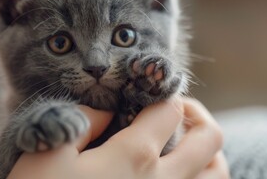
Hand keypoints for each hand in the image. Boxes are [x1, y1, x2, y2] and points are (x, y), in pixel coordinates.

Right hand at [8, 97, 228, 178]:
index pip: (170, 110)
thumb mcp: (49, 153)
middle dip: (197, 116)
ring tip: (186, 147)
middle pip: (209, 138)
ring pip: (218, 174)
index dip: (161, 96)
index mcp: (135, 156)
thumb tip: (107, 111)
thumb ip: (84, 120)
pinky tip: (179, 175)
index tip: (145, 98)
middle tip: (176, 114)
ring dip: (209, 154)